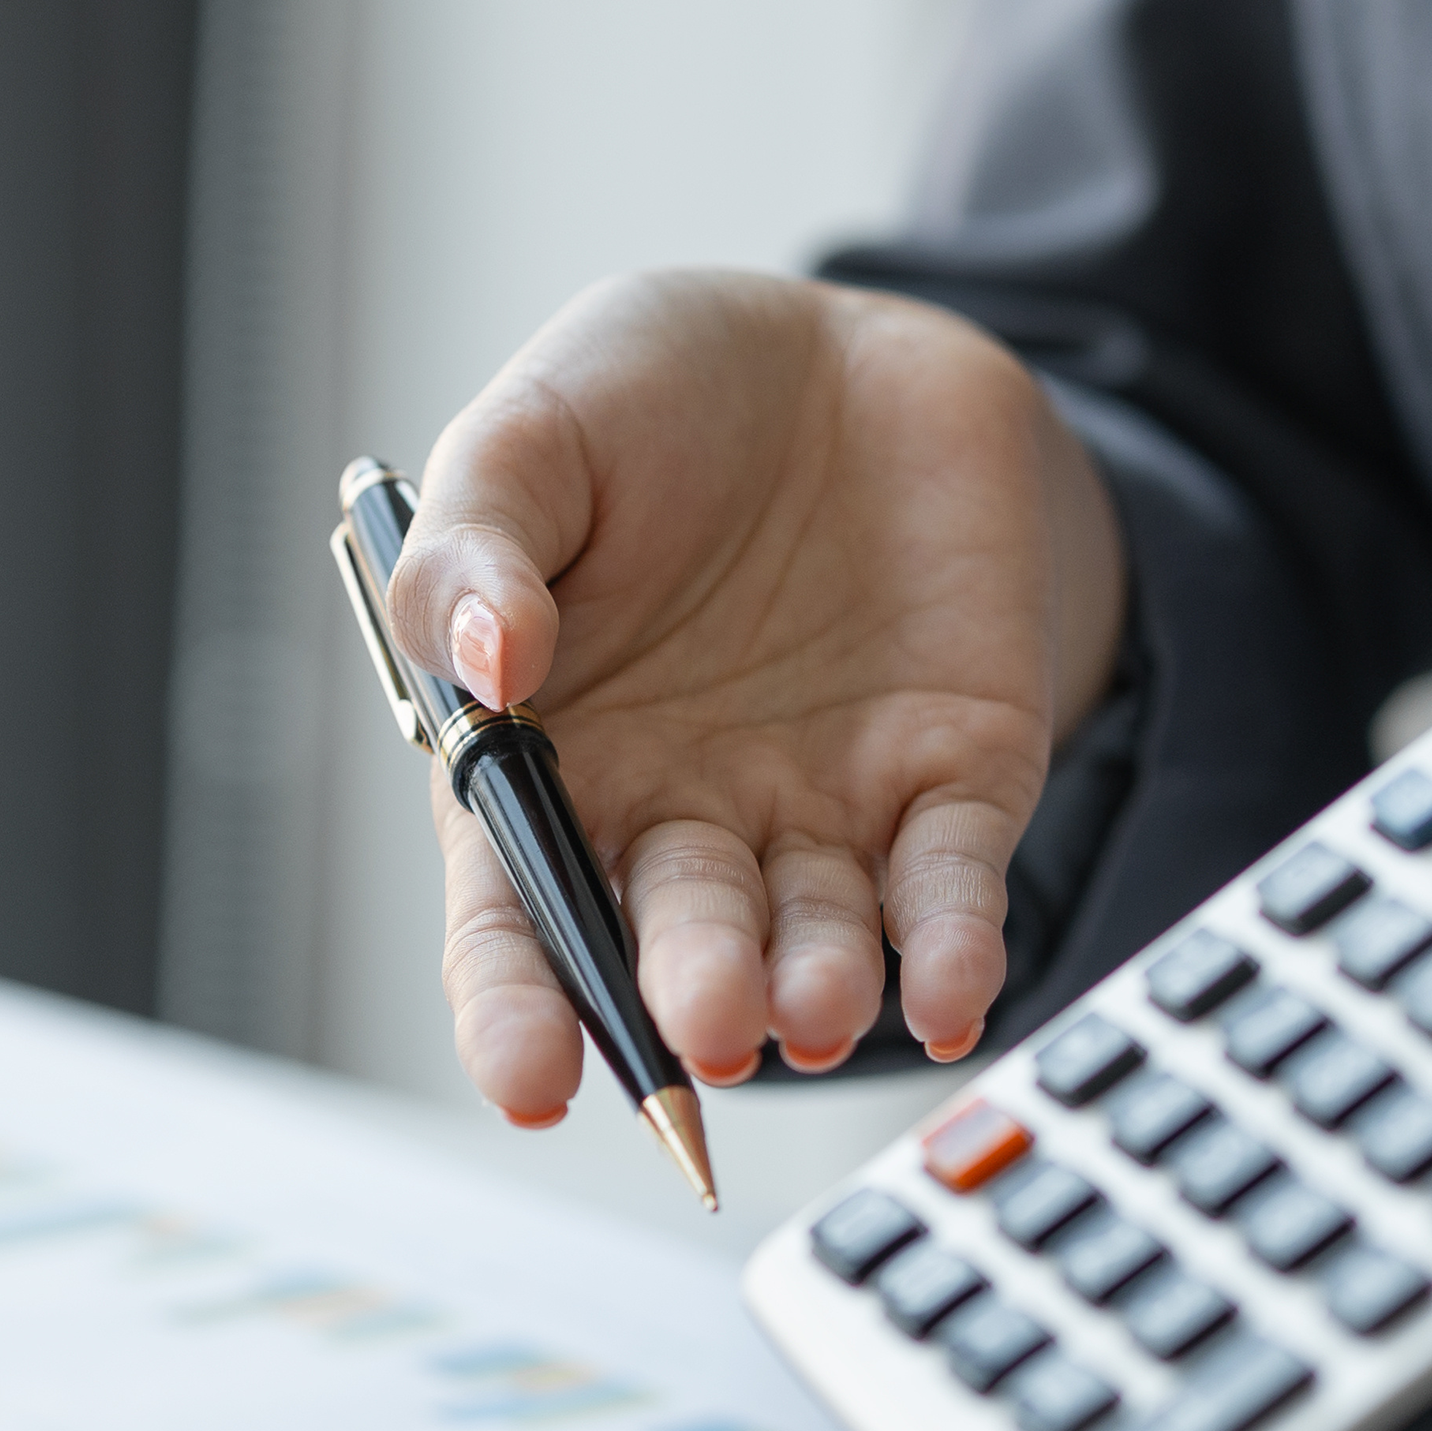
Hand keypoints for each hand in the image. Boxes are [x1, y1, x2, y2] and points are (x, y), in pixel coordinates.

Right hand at [391, 271, 1126, 1102]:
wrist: (849, 349)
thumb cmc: (655, 399)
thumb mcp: (531, 433)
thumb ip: (478, 544)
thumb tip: (486, 661)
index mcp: (548, 758)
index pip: (514, 917)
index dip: (516, 1006)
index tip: (533, 1081)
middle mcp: (678, 813)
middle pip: (673, 938)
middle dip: (690, 992)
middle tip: (707, 1021)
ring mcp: (817, 805)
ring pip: (816, 932)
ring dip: (815, 984)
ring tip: (812, 1006)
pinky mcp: (952, 775)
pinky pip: (951, 884)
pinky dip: (953, 946)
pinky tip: (950, 994)